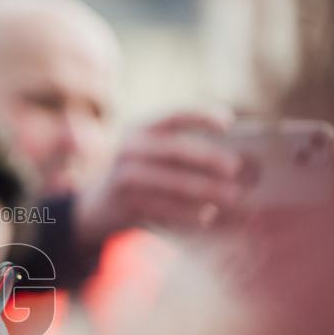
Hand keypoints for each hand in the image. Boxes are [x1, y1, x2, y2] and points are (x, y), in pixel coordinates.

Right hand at [74, 110, 243, 247]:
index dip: (202, 116)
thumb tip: (237, 161)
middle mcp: (130, 148)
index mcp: (141, 129)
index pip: (174, 116)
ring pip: (171, 182)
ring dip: (205, 190)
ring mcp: (124, 176)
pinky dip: (188, 214)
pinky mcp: (125, 203)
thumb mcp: (152, 155)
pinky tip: (208, 218)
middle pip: (175, 149)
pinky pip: (162, 208)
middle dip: (208, 158)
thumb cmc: (140, 178)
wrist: (96, 207)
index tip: (229, 124)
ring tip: (232, 198)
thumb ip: (183, 150)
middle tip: (236, 168)